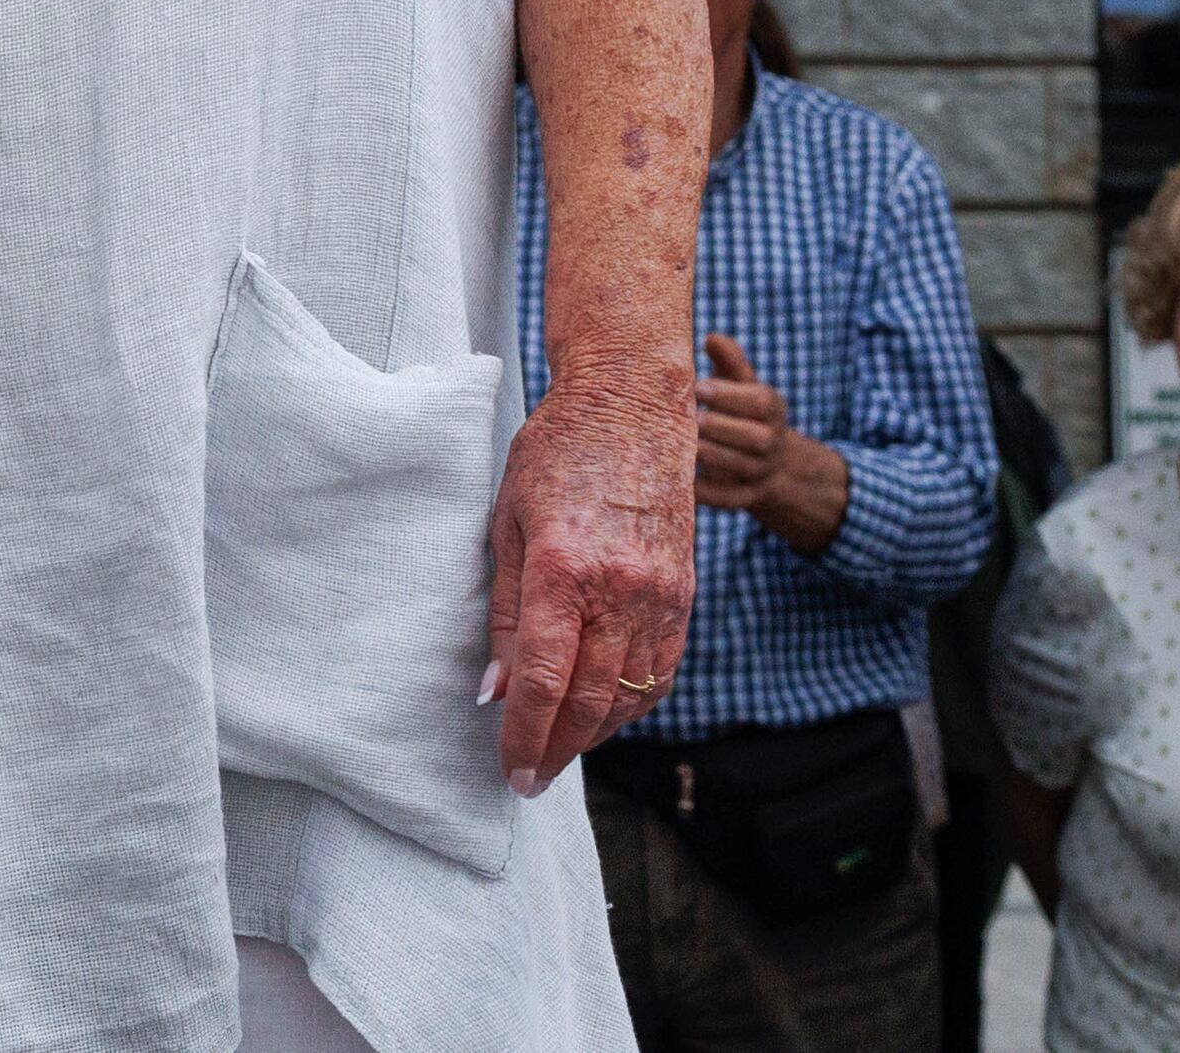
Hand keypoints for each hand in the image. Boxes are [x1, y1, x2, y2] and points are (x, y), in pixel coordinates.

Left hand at [489, 367, 693, 796]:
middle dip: (557, 750)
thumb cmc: (557, 454)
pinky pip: (662, 670)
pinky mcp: (684, 592)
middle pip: (590, 702)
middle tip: (532, 775)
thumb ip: (504, 612)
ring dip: (594, 732)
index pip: (542, 681)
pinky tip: (606, 708)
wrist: (632, 405)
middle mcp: (619, 589)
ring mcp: (660, 594)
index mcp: (564, 569)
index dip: (525, 738)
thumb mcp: (508, 524)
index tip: (512, 772)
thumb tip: (496, 691)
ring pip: (631, 695)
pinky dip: (633, 701)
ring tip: (562, 745)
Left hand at [691, 332, 852, 553]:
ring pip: (740, 468)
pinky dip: (705, 492)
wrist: (769, 461)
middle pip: (755, 438)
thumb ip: (730, 362)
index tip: (698, 388)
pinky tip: (680, 478)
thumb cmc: (742, 410)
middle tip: (690, 419)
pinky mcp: (744, 498)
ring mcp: (760, 473)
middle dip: (721, 428)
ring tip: (681, 443)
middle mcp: (770, 442)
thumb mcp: (742, 383)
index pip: (761, 402)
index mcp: (772, 408)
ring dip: (711, 456)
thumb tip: (711, 337)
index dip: (730, 396)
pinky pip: (727, 499)